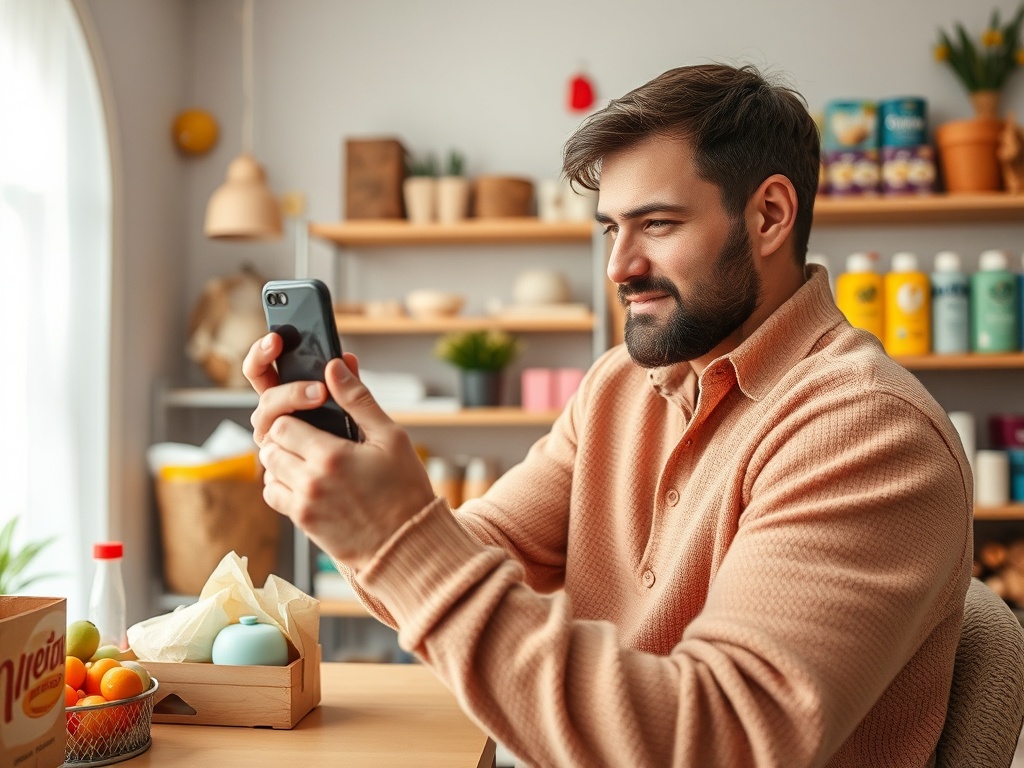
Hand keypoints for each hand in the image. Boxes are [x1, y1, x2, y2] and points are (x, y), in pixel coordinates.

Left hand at [247, 344, 435, 568]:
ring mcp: (303, 505)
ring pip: (268, 470)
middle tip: (308, 436)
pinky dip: (281, 484)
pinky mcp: (303, 523)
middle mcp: (310, 481)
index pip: (283, 424)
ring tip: (308, 457)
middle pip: (270, 446)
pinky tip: (306, 480)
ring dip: (281, 459)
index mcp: (331, 455)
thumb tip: (334, 367)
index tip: (309, 417)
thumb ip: (358, 400)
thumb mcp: (391, 437)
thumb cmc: (405, 489)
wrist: (408, 544)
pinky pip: (273, 495)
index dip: (293, 416)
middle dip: (285, 437)